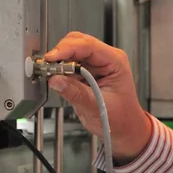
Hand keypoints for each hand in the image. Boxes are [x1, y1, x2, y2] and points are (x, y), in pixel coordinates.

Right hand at [45, 32, 152, 162]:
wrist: (124, 129)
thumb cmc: (121, 119)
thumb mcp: (98, 108)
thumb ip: (76, 93)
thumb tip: (56, 80)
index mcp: (115, 61)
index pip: (88, 45)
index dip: (67, 49)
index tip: (51, 58)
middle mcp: (105, 58)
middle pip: (77, 42)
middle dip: (60, 53)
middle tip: (47, 67)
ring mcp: (95, 64)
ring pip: (70, 51)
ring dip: (58, 61)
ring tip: (50, 73)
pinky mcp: (85, 72)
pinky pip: (68, 64)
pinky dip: (59, 69)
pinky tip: (55, 77)